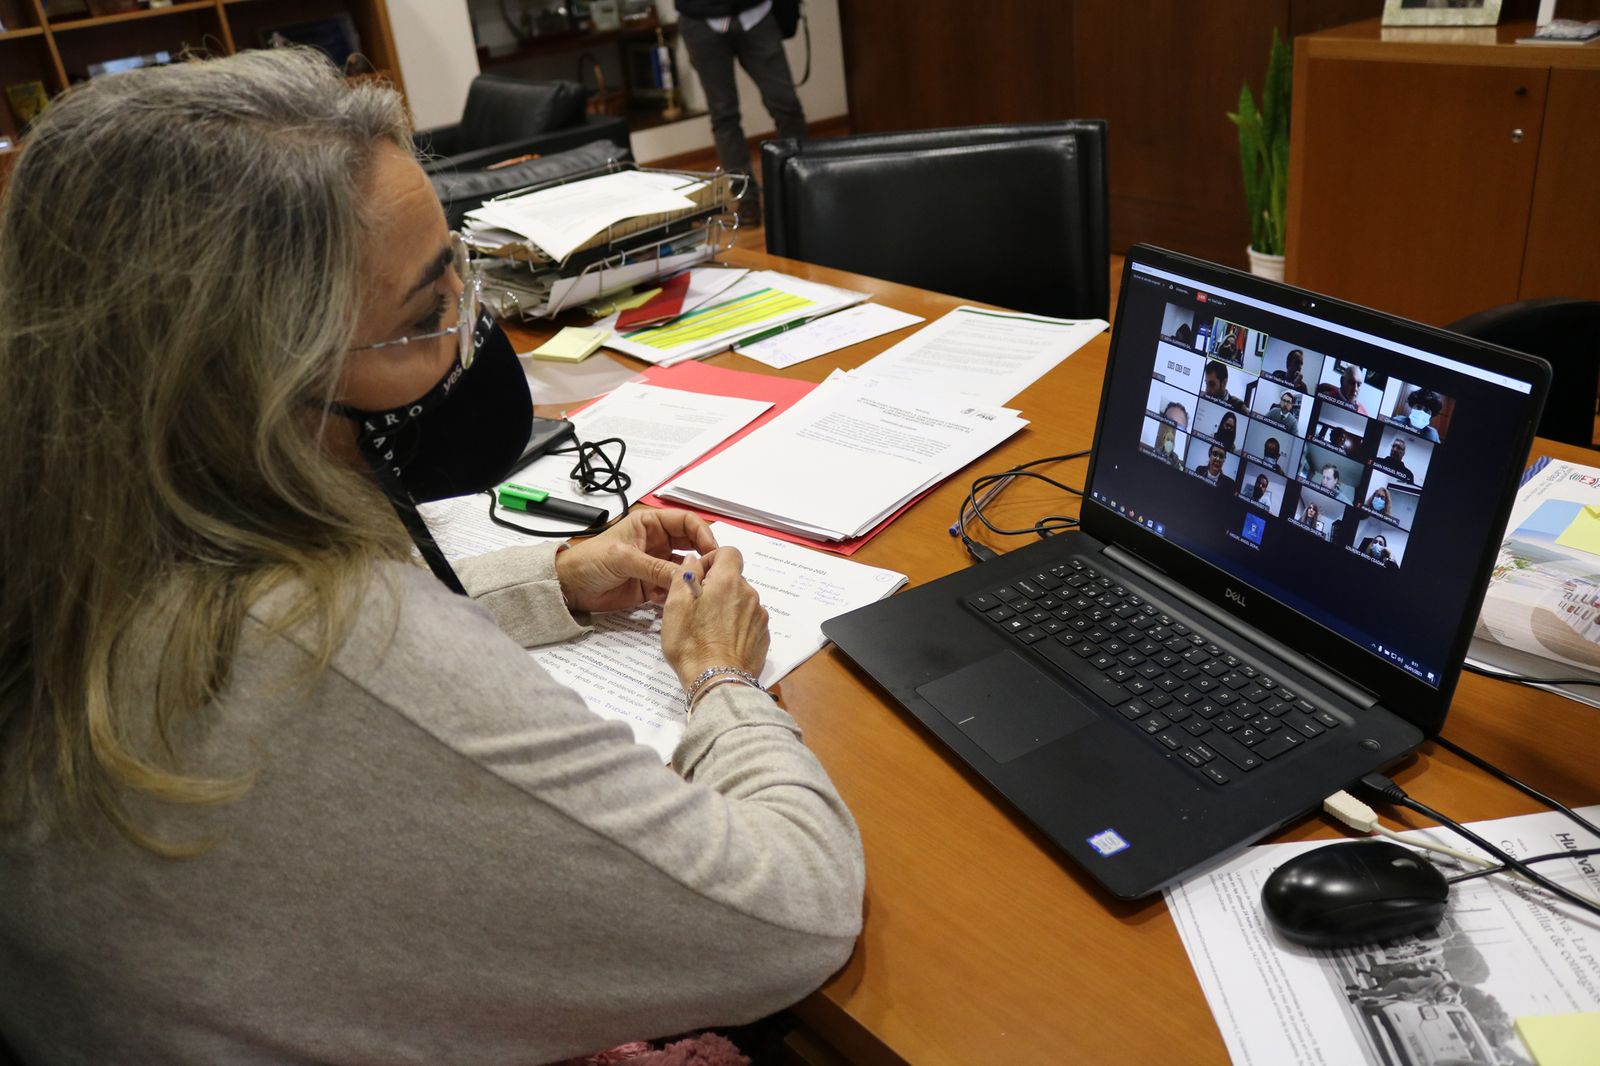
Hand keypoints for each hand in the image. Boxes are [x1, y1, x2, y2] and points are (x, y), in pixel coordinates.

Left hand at [554, 508, 717, 613]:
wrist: (570, 587)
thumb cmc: (588, 560)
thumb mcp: (623, 558)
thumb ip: (654, 567)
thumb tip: (684, 575)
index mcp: (650, 524)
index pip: (686, 522)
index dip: (702, 534)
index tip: (712, 550)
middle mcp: (658, 542)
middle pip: (692, 545)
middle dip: (702, 557)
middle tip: (713, 571)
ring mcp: (656, 564)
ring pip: (685, 569)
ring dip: (691, 577)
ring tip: (696, 587)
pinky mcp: (652, 586)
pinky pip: (674, 588)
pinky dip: (677, 594)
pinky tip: (675, 599)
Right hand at [661, 547, 769, 687]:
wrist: (717, 681)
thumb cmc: (691, 644)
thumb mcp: (675, 606)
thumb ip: (684, 576)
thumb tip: (694, 562)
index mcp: (728, 581)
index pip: (728, 552)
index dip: (711, 560)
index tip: (698, 578)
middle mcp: (749, 594)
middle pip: (733, 579)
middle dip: (716, 588)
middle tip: (696, 609)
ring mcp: (759, 616)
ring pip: (741, 601)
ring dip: (726, 608)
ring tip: (708, 629)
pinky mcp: (763, 636)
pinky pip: (749, 621)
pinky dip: (737, 626)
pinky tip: (722, 642)